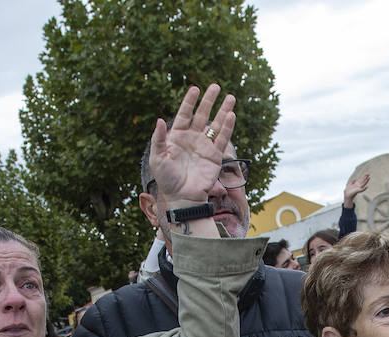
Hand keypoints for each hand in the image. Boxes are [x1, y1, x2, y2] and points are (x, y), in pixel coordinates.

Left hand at [148, 84, 236, 206]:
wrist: (182, 197)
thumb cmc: (167, 179)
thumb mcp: (157, 159)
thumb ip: (158, 139)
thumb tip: (159, 120)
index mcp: (177, 137)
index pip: (184, 114)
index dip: (189, 101)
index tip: (195, 88)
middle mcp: (192, 139)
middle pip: (202, 115)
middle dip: (209, 101)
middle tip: (216, 86)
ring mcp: (204, 147)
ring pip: (215, 125)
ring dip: (223, 111)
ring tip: (230, 98)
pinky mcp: (214, 156)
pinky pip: (222, 139)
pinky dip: (227, 128)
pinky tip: (231, 115)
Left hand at [343, 173, 369, 207]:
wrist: (347, 195)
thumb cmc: (348, 191)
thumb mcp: (349, 185)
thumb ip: (352, 182)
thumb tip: (354, 179)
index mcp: (357, 184)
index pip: (361, 180)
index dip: (364, 177)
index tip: (367, 174)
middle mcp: (358, 186)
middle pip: (363, 181)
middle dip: (366, 178)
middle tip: (369, 174)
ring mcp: (358, 188)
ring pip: (363, 184)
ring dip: (366, 181)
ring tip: (369, 178)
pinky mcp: (357, 191)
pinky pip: (361, 189)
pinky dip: (364, 188)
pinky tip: (367, 186)